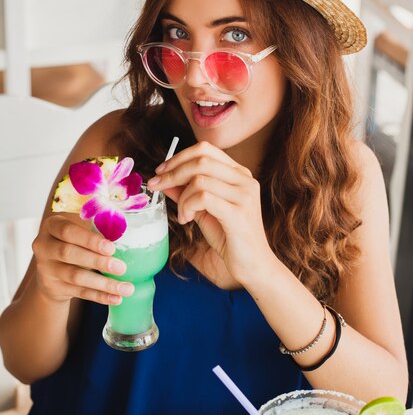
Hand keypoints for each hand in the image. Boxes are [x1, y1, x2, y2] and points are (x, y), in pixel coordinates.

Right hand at [32, 215, 133, 304]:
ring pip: (76, 277)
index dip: (89, 240)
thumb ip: (96, 227)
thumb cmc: (74, 243)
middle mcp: (45, 247)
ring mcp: (47, 269)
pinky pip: (79, 292)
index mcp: (52, 226)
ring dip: (104, 283)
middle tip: (122, 267)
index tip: (111, 248)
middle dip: (98, 261)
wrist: (51, 270)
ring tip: (127, 288)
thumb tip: (124, 227)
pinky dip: (99, 296)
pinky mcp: (53, 287)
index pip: (67, 231)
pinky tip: (116, 298)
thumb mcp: (78, 232)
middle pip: (69, 254)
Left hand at [148, 141, 273, 283]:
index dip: (179, 157)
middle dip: (173, 172)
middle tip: (158, 186)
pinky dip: (187, 206)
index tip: (160, 172)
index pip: (206, 149)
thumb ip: (187, 193)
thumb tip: (164, 181)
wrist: (253, 265)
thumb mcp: (204, 211)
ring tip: (182, 215)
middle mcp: (245, 179)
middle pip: (201, 159)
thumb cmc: (230, 238)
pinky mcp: (238, 212)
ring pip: (199, 179)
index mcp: (239, 173)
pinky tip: (187, 220)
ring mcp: (244, 194)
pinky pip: (203, 197)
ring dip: (182, 197)